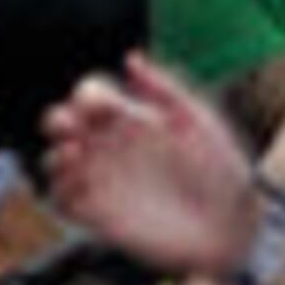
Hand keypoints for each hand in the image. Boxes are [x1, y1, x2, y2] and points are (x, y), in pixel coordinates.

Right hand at [39, 54, 253, 279]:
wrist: (230, 226)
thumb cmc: (222, 170)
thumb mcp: (198, 122)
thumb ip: (165, 90)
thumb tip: (131, 58)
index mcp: (134, 119)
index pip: (91, 96)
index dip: (88, 94)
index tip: (101, 103)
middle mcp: (112, 147)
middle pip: (62, 124)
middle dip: (58, 119)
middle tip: (73, 125)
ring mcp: (103, 181)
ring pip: (54, 161)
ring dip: (55, 154)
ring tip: (74, 153)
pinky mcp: (99, 216)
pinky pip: (61, 200)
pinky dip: (59, 188)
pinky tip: (78, 180)